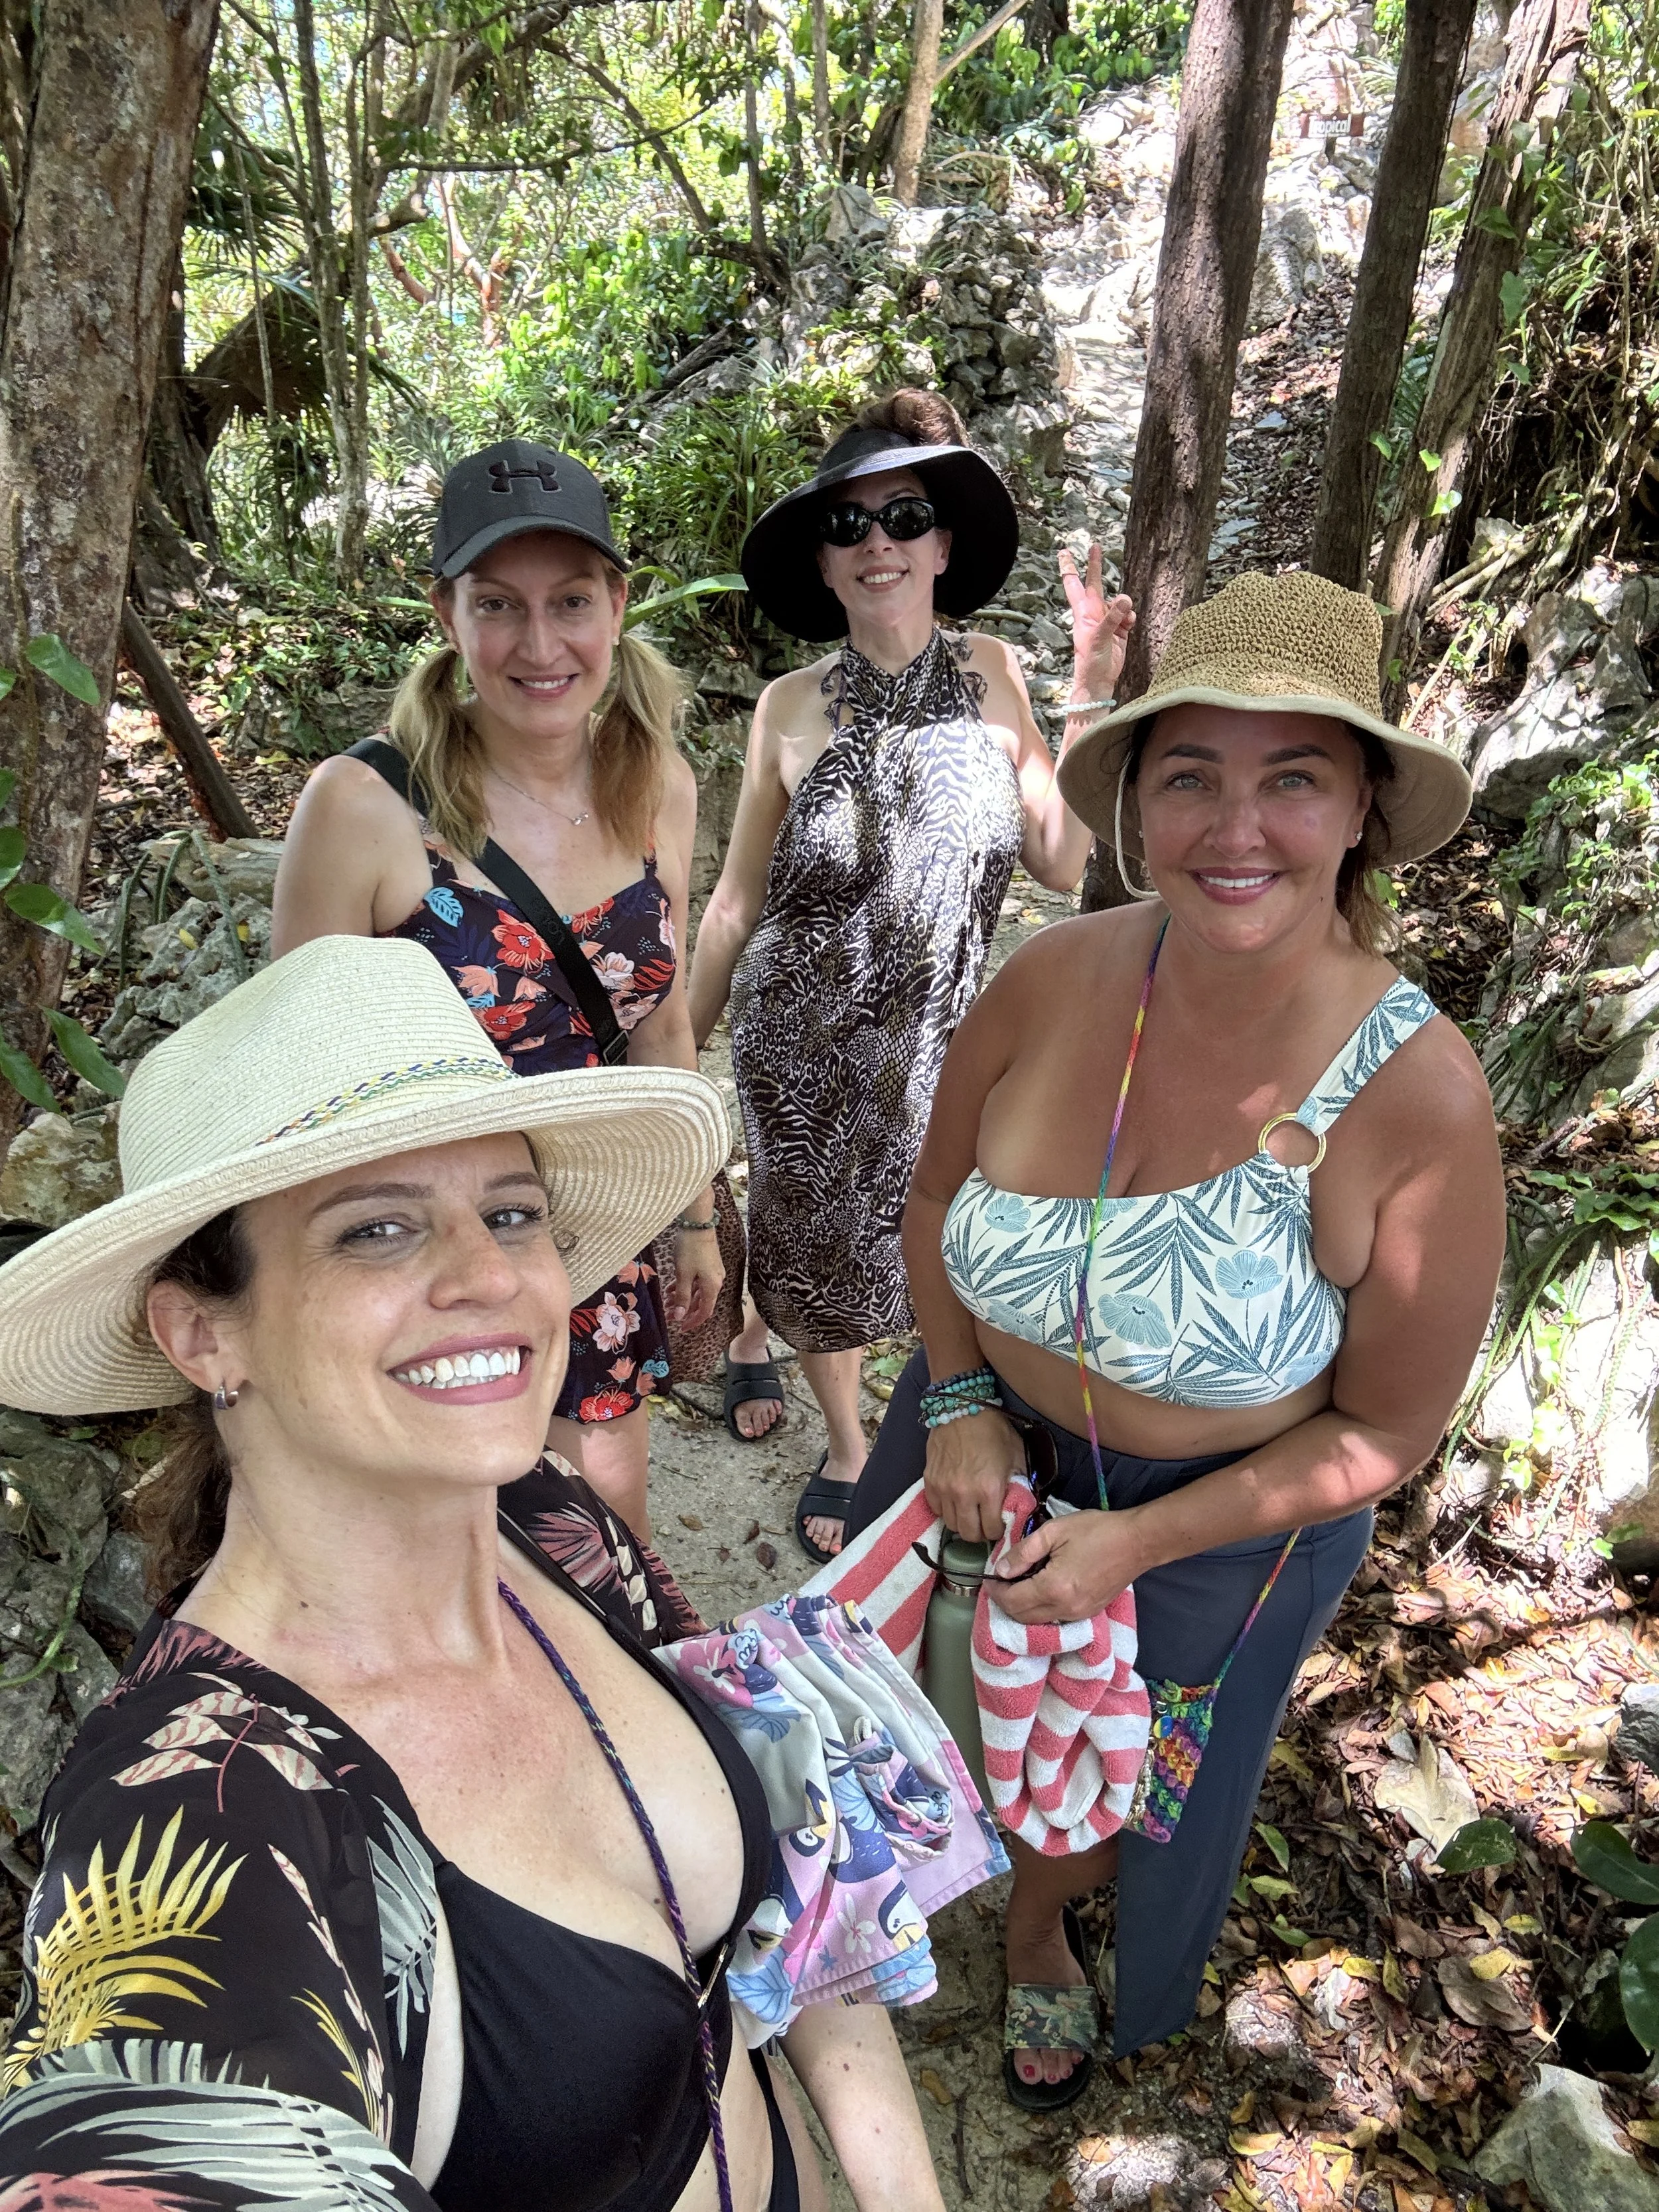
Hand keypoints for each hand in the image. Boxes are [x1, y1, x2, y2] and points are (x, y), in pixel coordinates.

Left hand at [668, 1227, 723, 1331]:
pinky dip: (684, 1286)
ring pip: (696, 1291)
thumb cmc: (690, 1249)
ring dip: (681, 1298)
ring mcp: (712, 1272)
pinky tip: (670, 1288)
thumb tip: (679, 1316)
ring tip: (665, 1302)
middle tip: (668, 1315)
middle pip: (700, 1302)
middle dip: (683, 1310)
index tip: (680, 1328)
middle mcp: (715, 1281)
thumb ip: (682, 1296)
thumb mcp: (683, 1275)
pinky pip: (696, 1281)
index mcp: (712, 1286)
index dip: (692, 1322)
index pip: (704, 1312)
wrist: (698, 1224)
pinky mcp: (707, 1264)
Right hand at [923, 1407, 1024, 1542]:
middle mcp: (964, 1494)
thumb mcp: (1017, 1454)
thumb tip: (1023, 1503)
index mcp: (989, 1489)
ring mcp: (943, 1489)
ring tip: (969, 1512)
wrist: (962, 1408)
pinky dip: (945, 1509)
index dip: (998, 1531)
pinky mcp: (929, 1481)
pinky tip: (954, 1500)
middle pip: (969, 1534)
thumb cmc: (993, 1430)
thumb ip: (1021, 1482)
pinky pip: (935, 1509)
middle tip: (985, 1522)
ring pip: (950, 1524)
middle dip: (980, 1533)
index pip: (992, 1530)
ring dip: (962, 1522)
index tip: (1000, 1524)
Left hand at [991, 1506, 1149, 1623]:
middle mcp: (1065, 1609)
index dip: (996, 1590)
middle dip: (1006, 1601)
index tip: (991, 1577)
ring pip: (1037, 1622)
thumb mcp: (1054, 1531)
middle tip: (1002, 1581)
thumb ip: (1023, 1552)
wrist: (1137, 1542)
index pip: (1012, 1600)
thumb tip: (1000, 1569)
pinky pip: (1054, 1619)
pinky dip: (1040, 1610)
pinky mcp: (1088, 1614)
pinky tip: (1040, 1590)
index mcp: (1054, 1588)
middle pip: (1021, 1617)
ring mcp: (1078, 1616)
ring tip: (1020, 1583)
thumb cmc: (1097, 1531)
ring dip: (1022, 1607)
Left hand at [1058, 545, 1134, 703]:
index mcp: (1083, 612)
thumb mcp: (1099, 638)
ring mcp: (1107, 619)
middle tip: (1095, 546)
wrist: (1100, 680)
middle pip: (1095, 583)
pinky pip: (1128, 615)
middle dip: (1095, 565)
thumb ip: (1113, 618)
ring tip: (1125, 622)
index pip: (1074, 584)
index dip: (1070, 567)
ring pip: (1119, 600)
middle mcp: (1094, 612)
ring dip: (1124, 607)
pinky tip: (1128, 627)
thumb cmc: (1091, 661)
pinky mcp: (1119, 628)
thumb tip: (1125, 599)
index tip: (1065, 551)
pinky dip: (1130, 618)